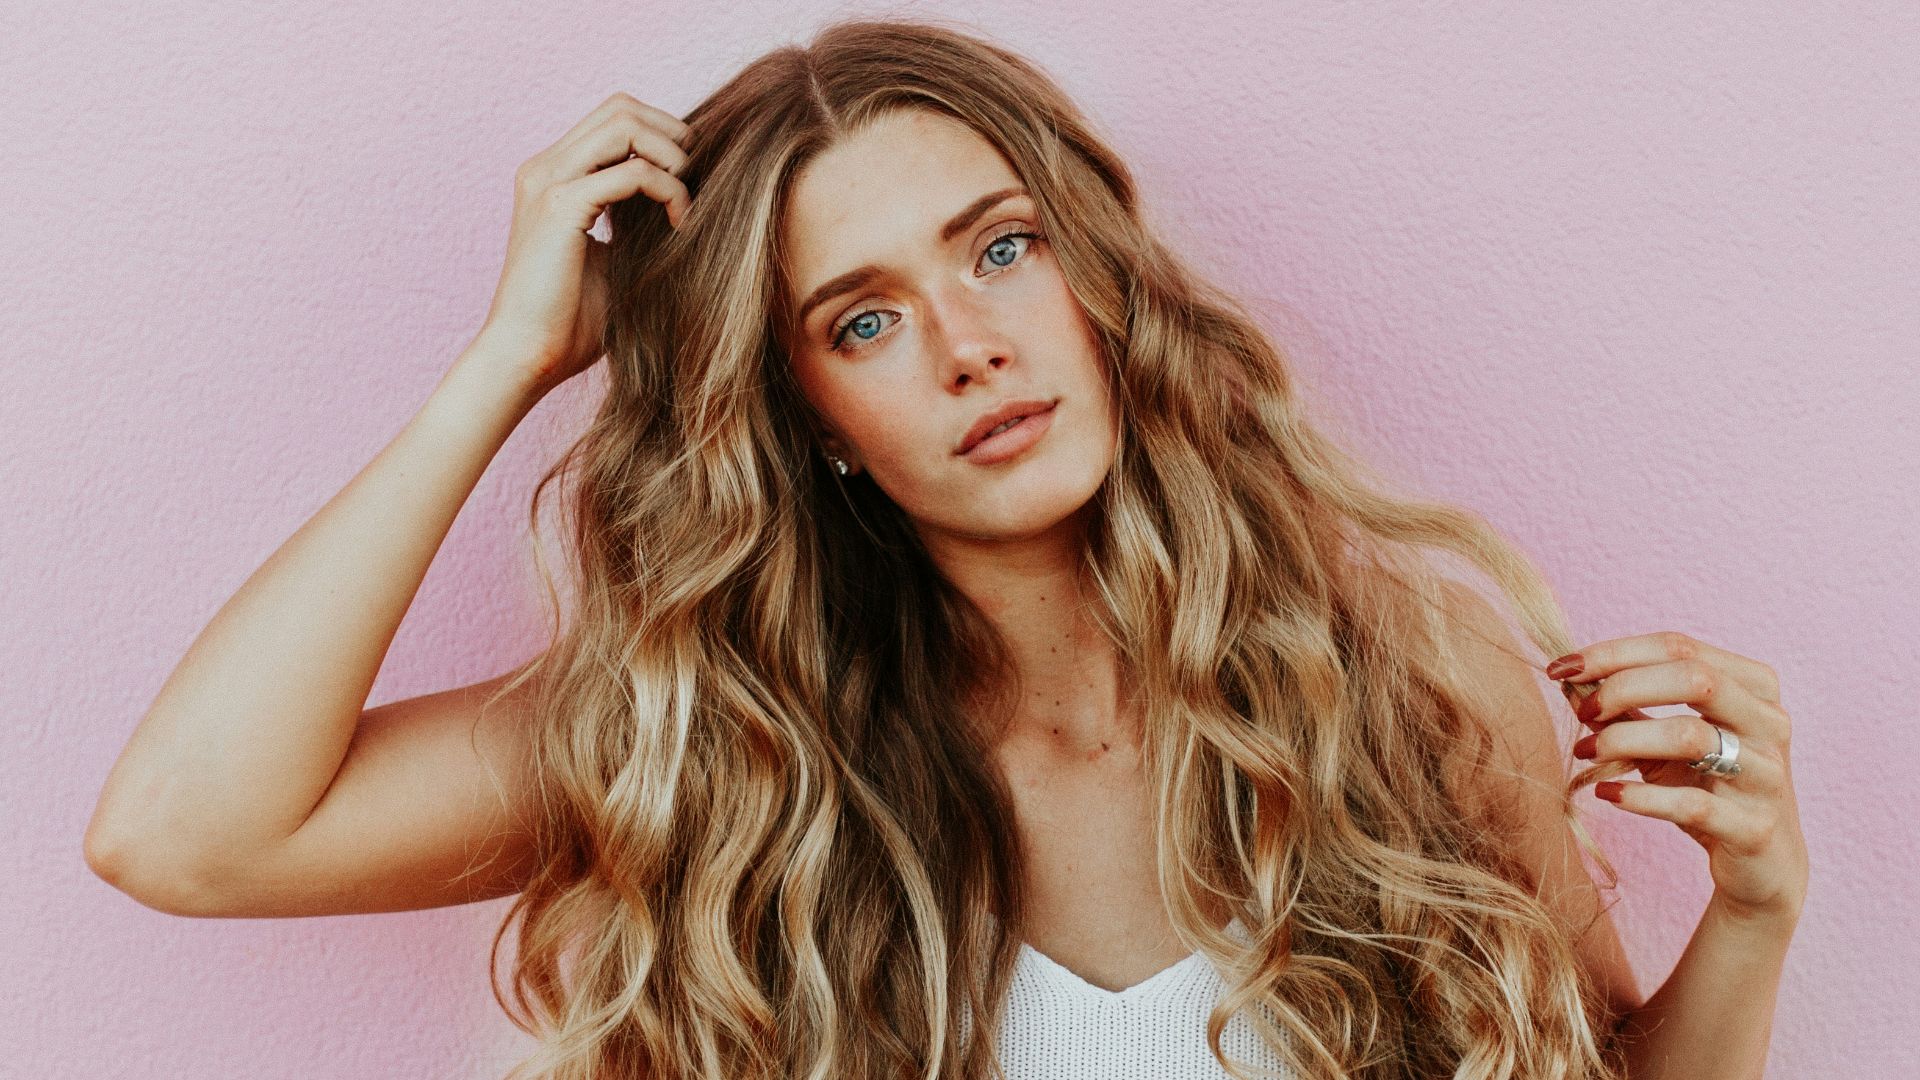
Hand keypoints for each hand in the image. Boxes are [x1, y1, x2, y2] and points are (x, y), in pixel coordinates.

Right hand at [471, 91, 692, 398]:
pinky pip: (632, 171)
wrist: (526, 356)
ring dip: (671, 156)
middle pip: (621, 107)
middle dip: (672, 136)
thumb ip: (634, 222)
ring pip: (625, 125)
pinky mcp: (560, 206)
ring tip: (687, 200)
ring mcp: (549, 182)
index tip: (689, 180)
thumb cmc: (569, 321)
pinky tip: (679, 223)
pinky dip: (667, 190)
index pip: (613, 119)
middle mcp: (545, 168)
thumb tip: (684, 204)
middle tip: (697, 182)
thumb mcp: (613, 258)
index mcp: (552, 175)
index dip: (661, 135)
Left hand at [1551, 632, 1808, 923]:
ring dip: (1624, 740)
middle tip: (1582, 713)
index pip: (1679, 646)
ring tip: (1586, 752)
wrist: (1761, 864)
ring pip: (1692, 737)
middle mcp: (1769, 723)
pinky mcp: (1755, 828)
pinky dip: (1641, 796)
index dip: (1613, 653)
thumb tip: (1568, 680)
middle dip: (1623, 688)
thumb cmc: (1707, 788)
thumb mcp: (1663, 743)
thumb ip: (1624, 710)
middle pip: (1695, 678)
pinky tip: (1608, 794)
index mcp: (1752, 687)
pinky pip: (1693, 804)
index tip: (1560, 668)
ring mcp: (1768, 775)